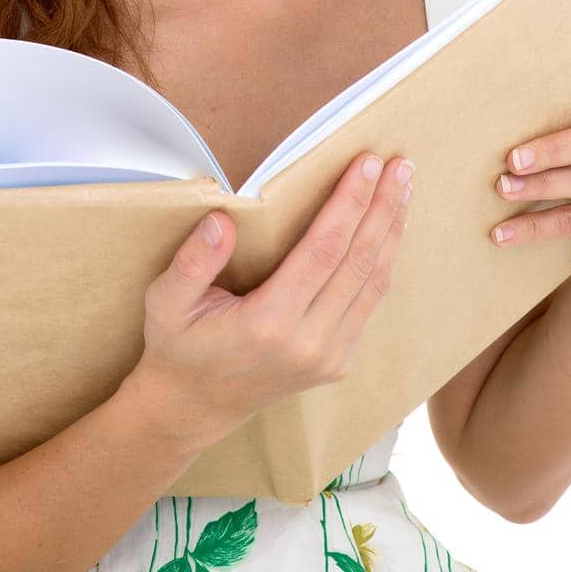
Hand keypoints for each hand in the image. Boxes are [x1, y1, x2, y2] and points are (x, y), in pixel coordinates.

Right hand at [130, 151, 414, 448]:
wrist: (193, 407)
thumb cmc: (178, 346)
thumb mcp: (166, 302)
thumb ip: (193, 262)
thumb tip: (222, 220)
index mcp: (269, 323)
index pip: (323, 250)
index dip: (349, 204)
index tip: (366, 164)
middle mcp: (309, 342)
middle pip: (359, 262)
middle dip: (383, 207)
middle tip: (400, 164)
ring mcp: (329, 357)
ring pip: (374, 283)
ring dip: (392, 231)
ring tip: (404, 188)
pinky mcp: (338, 362)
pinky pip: (368, 303)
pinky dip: (382, 261)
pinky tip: (387, 230)